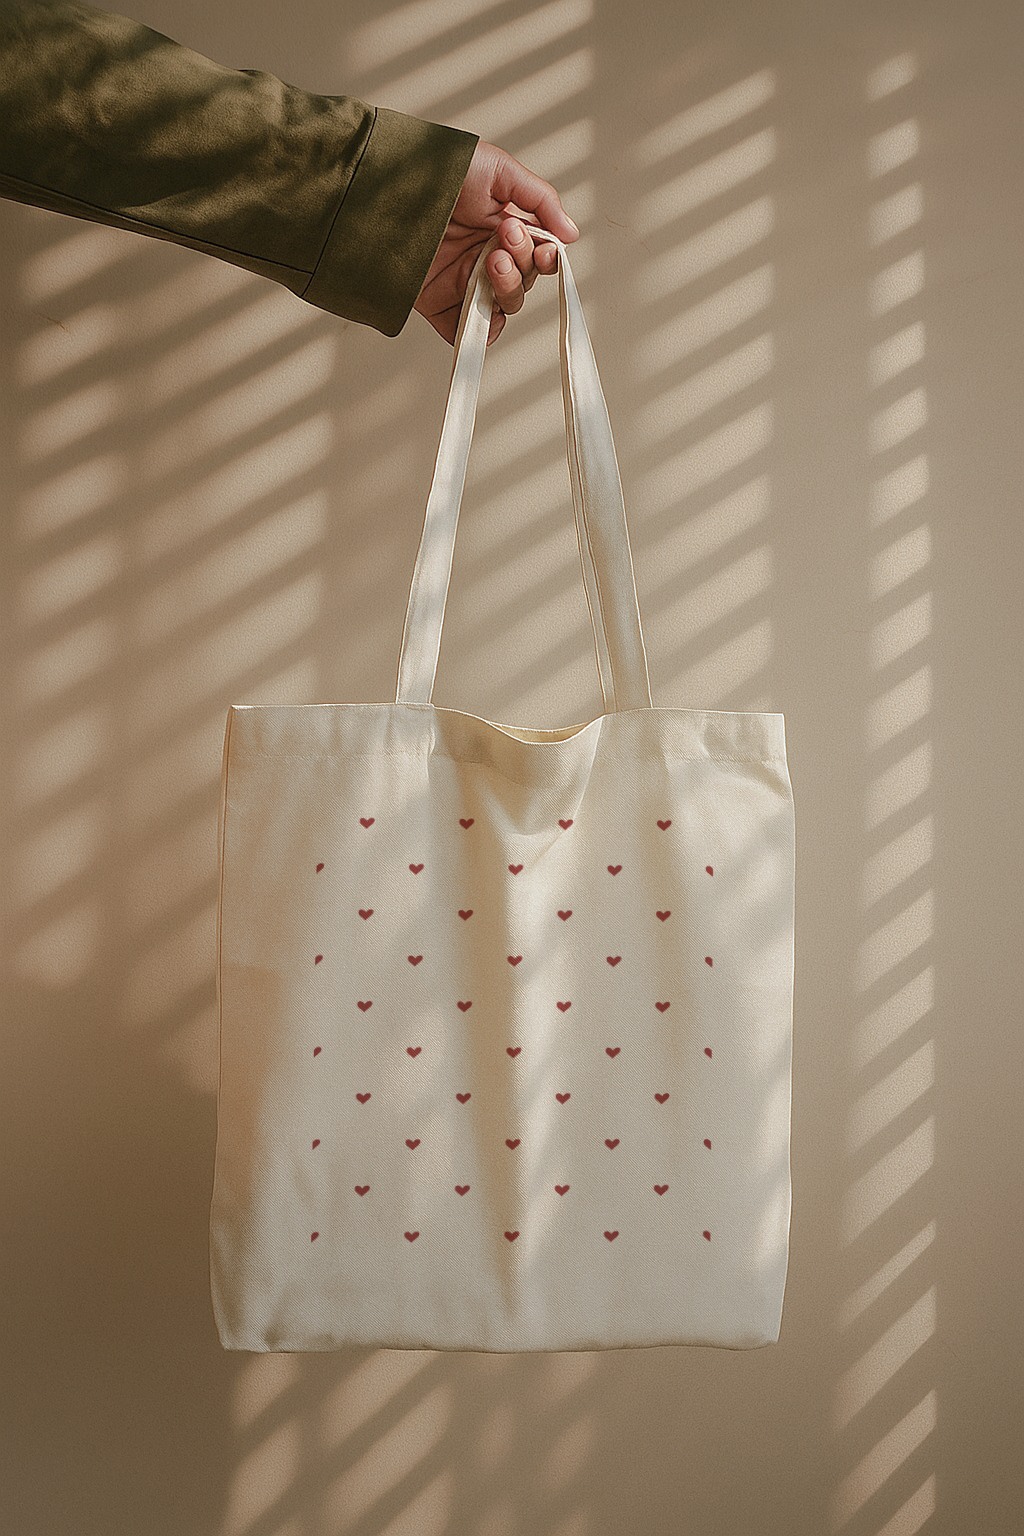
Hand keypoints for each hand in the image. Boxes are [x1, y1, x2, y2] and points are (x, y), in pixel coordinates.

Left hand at [412, 138, 579, 346]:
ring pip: (505, 307)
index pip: (538, 255)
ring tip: (490, 262)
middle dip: (521, 264)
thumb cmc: (439, 168)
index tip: (543, 249)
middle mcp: (486, 257)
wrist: (389, 187)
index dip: (546, 257)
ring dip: (508, 288)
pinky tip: (483, 311)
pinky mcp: (441, 305)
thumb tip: (570, 235)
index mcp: (503, 228)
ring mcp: (464, 283)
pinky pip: (470, 333)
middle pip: (525, 282)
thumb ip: (541, 200)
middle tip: (503, 239)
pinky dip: (482, 333)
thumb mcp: (499, 170)